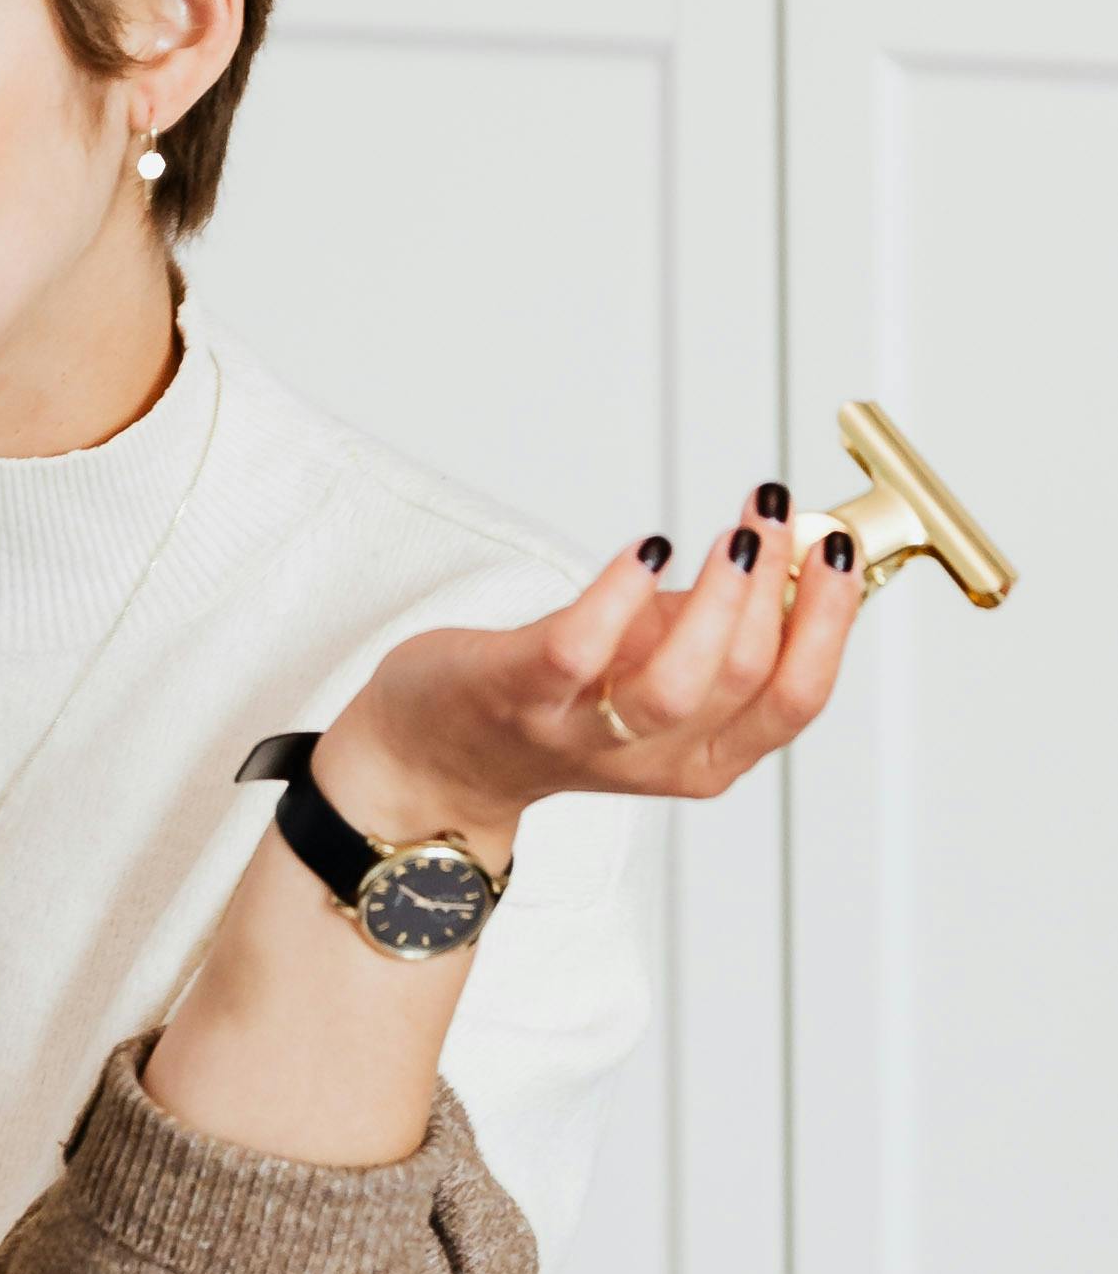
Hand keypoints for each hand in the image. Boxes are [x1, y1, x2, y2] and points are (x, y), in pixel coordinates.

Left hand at [318, 487, 868, 850]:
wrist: (437, 754)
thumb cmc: (562, 694)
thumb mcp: (660, 668)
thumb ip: (723, 624)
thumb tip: (794, 542)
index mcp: (706, 757)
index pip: (795, 700)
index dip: (829, 620)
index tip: (836, 548)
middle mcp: (650, 756)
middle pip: (743, 682)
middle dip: (775, 587)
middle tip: (772, 516)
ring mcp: (580, 731)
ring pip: (676, 684)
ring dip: (718, 598)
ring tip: (733, 532)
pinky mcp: (515, 695)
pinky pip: (577, 650)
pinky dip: (619, 593)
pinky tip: (646, 548)